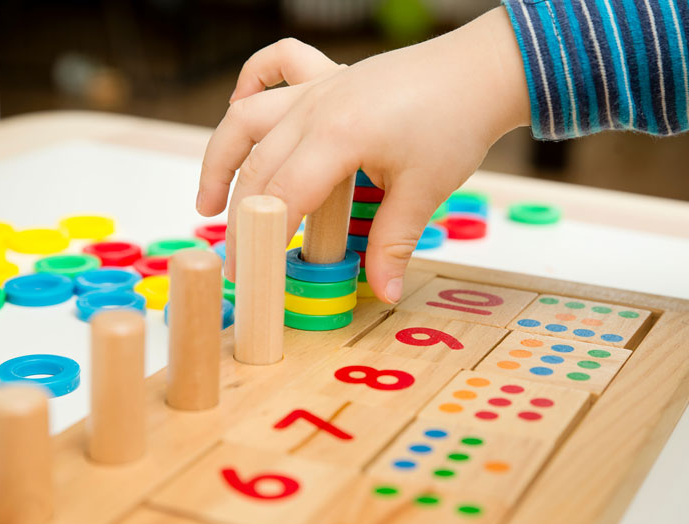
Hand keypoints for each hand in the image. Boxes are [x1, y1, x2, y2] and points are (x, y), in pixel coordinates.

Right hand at [197, 7, 529, 302]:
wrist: (480, 72)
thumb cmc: (456, 123)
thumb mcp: (424, 190)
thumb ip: (394, 242)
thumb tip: (383, 290)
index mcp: (337, 137)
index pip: (280, 197)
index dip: (258, 241)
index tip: (248, 275)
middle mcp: (315, 108)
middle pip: (255, 166)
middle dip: (237, 217)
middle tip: (235, 258)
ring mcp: (317, 87)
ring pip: (246, 117)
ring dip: (220, 157)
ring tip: (208, 201)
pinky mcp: (326, 74)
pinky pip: (274, 67)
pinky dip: (250, 85)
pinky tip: (240, 110)